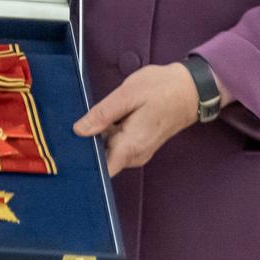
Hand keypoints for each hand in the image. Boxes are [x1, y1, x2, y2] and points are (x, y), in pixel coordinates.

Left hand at [73, 64, 200, 175]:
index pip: (102, 170)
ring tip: (86, 121)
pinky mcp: (139, 145)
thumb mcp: (128, 94)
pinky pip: (117, 146)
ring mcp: (138, 152)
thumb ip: (103, 114)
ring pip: (108, 153)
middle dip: (86, 147)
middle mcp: (135, 155)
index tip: (68, 151)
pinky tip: (101, 120)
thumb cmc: (162, 89)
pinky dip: (107, 136)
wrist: (191, 90)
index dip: (84, 163)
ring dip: (96, 140)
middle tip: (68, 130)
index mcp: (131, 146)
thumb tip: (78, 130)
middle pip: (102, 161)